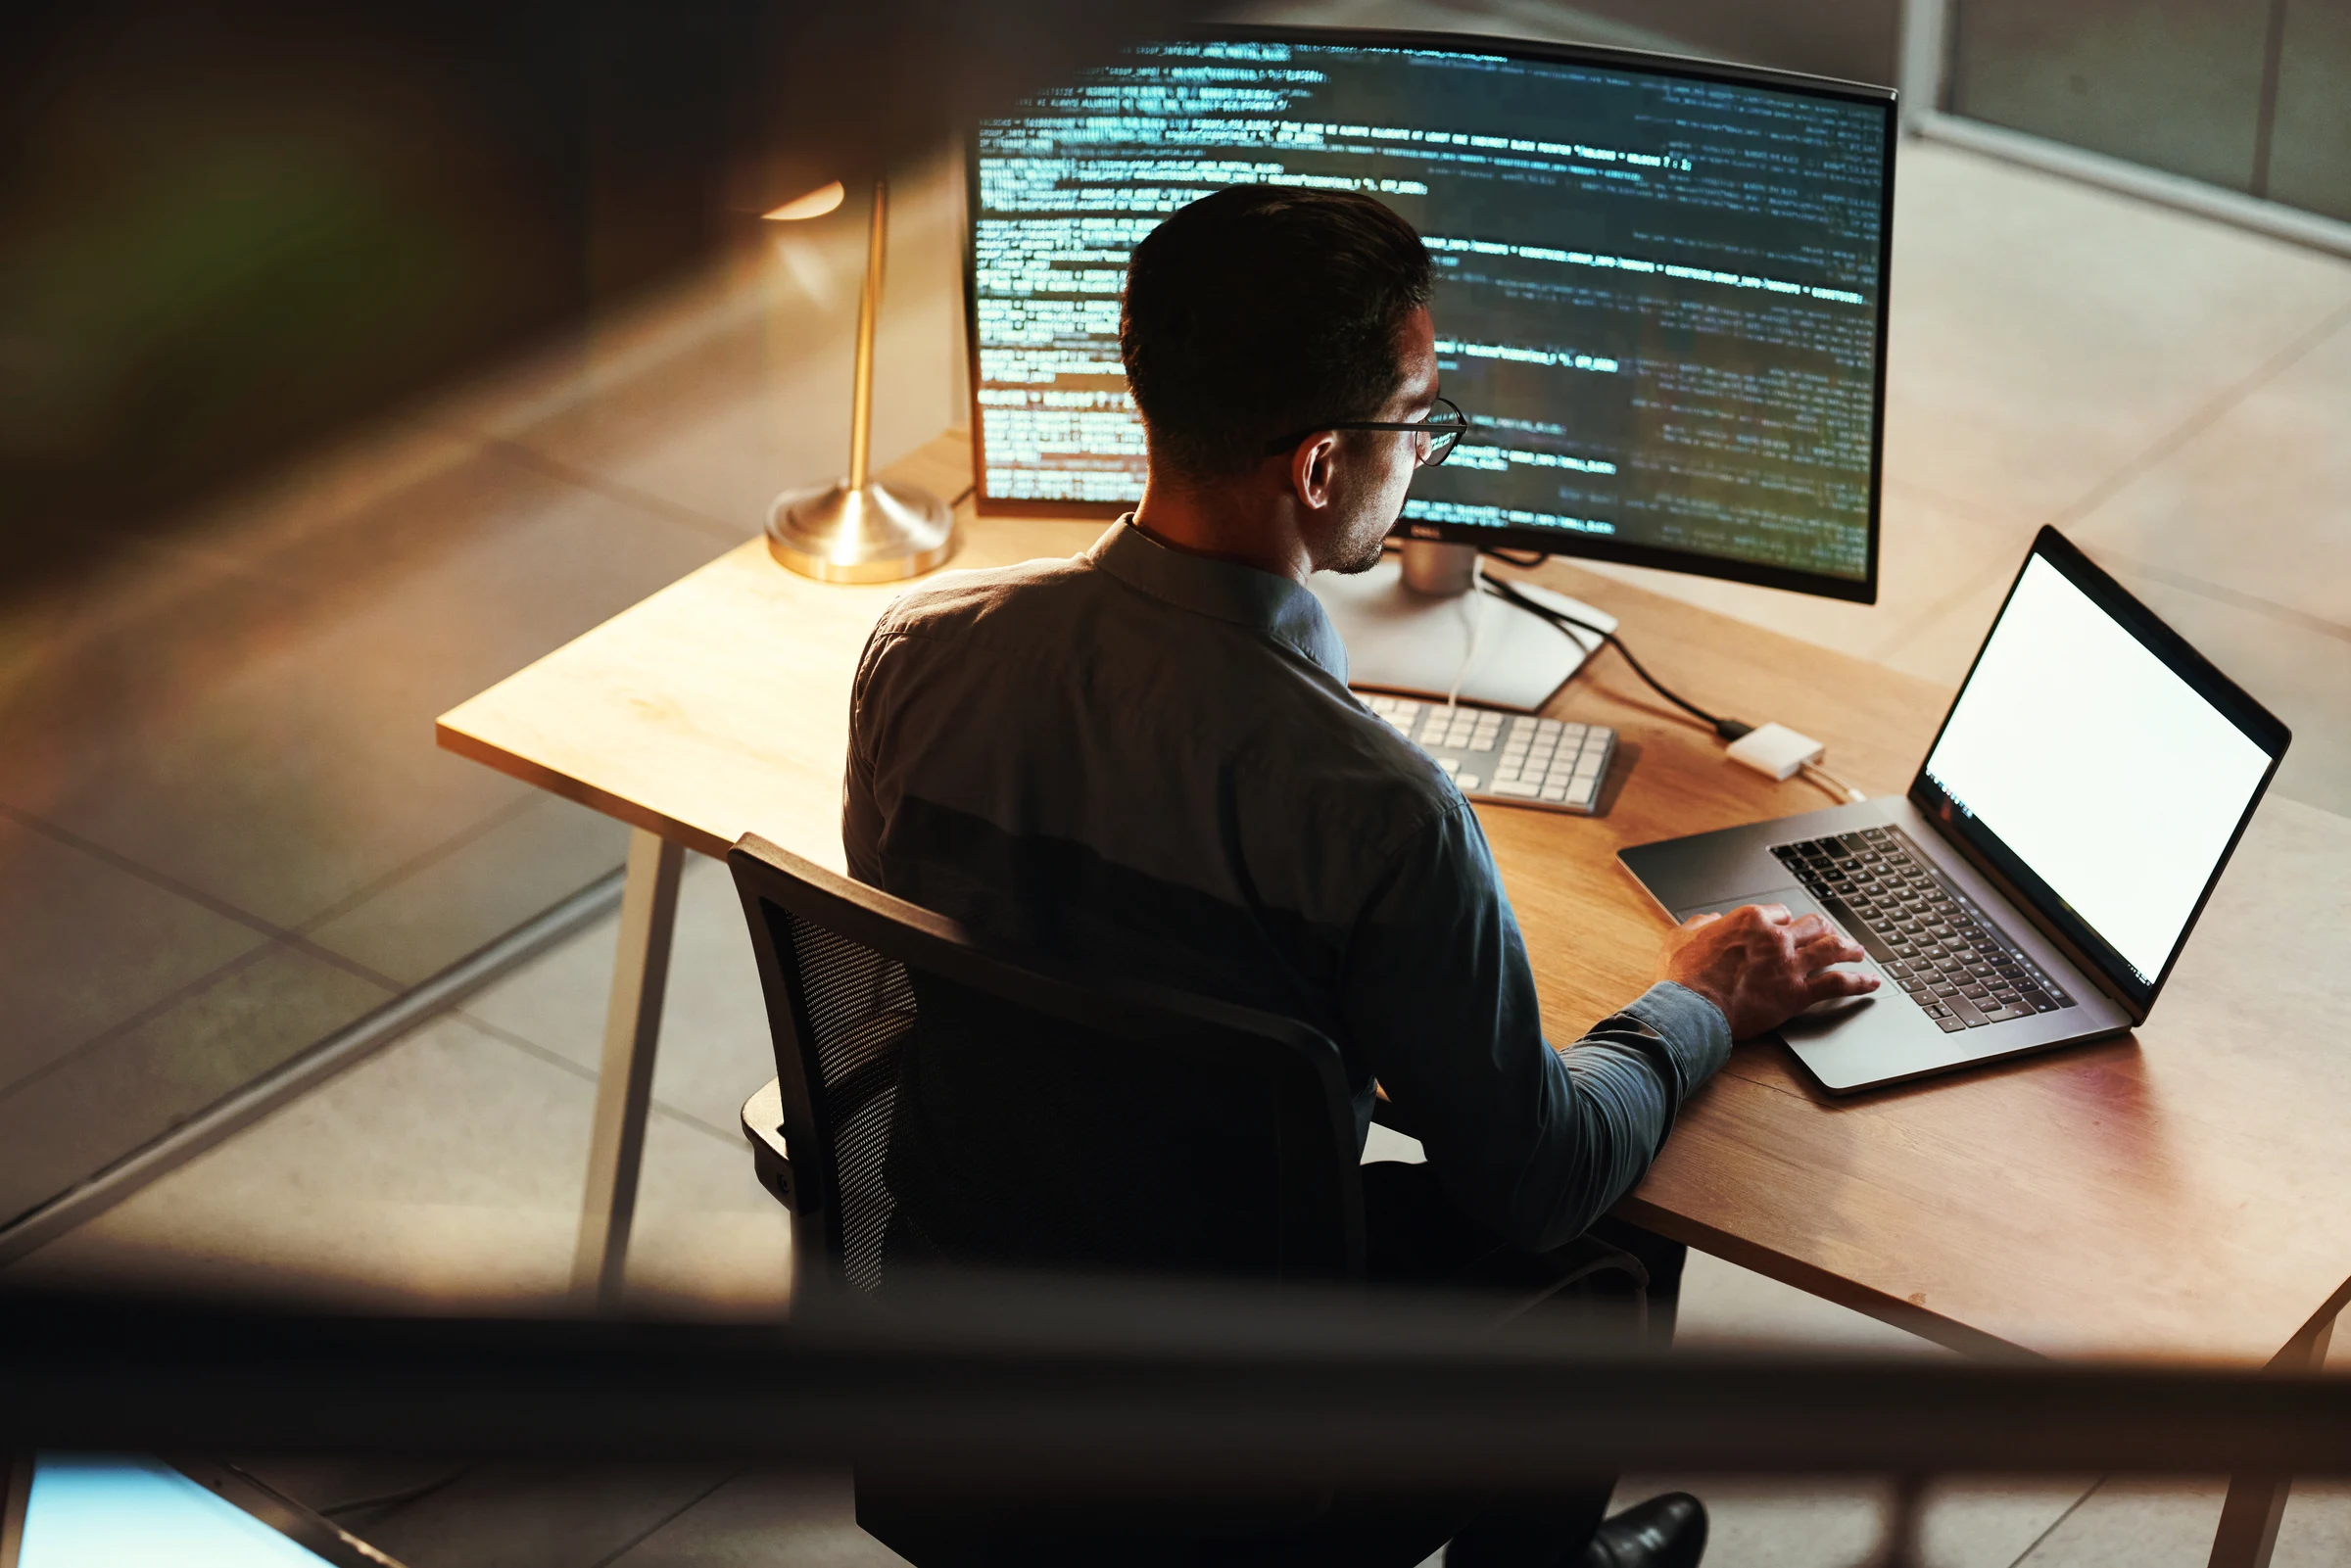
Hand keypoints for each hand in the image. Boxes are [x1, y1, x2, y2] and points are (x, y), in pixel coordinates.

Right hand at [1656, 903, 1878, 1040]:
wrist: (1691, 1009)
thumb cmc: (1682, 976)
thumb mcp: (1681, 938)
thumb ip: (1700, 925)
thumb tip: (1709, 921)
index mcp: (1749, 920)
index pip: (1780, 912)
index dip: (1785, 921)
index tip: (1787, 928)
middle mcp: (1775, 937)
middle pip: (1812, 925)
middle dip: (1824, 929)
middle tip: (1831, 934)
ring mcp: (1789, 964)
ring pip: (1831, 948)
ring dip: (1849, 948)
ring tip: (1859, 952)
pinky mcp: (1797, 993)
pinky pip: (1837, 984)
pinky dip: (1859, 983)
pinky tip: (1870, 983)